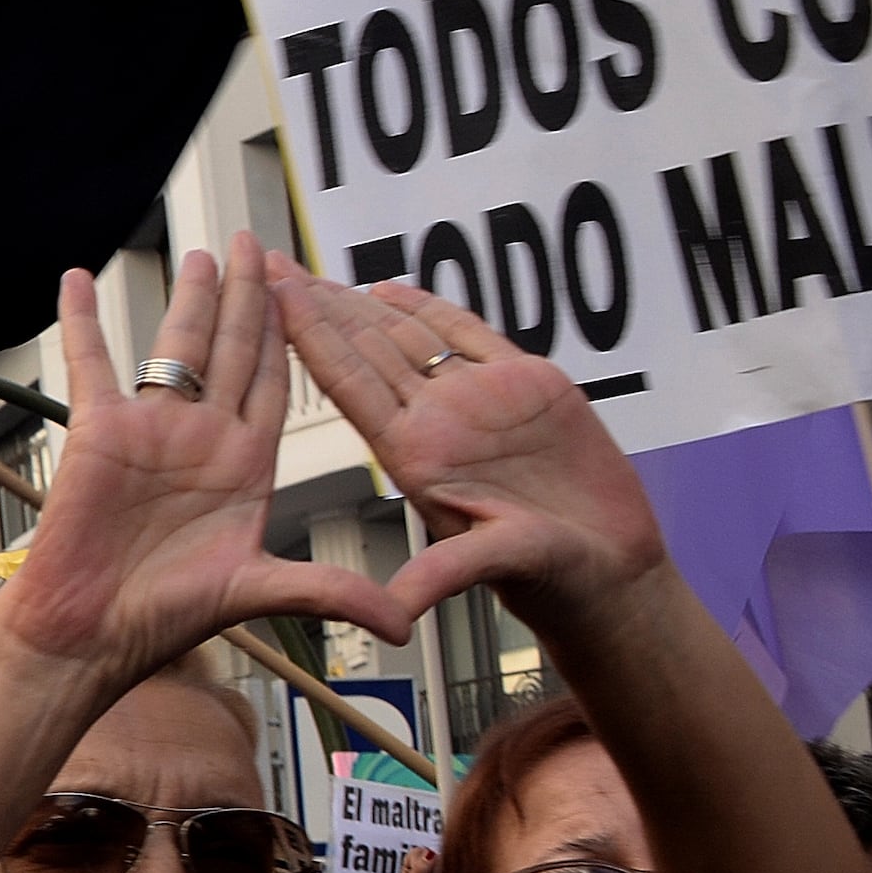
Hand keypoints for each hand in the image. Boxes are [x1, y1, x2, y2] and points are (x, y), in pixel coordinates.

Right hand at [0, 239, 415, 680]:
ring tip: (202, 254)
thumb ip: (330, 591)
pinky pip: (90, 362)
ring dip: (189, 297)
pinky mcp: (98, 431)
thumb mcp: (261, 592)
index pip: (278, 378)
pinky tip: (76, 281)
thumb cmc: (165, 618)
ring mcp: (150, 429)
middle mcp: (203, 437)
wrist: (92, 634)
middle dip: (250, 293)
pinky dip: (82, 321)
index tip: (310, 284)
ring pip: (174, 344)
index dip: (295, 328)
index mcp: (247, 463)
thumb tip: (401, 623)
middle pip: (233, 346)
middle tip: (259, 244)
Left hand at [269, 248, 666, 633]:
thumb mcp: (490, 570)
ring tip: (309, 269)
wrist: (608, 566)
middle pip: (363, 349)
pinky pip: (467, 336)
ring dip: (357, 303)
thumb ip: (443, 575)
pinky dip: (429, 309)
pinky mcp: (524, 386)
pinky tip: (391, 287)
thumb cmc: (547, 575)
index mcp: (413, 455)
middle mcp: (435, 421)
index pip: (348, 383)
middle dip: (313, 305)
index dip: (309, 335)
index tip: (269, 296)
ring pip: (405, 337)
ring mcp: (475, 400)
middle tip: (263, 263)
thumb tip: (393, 610)